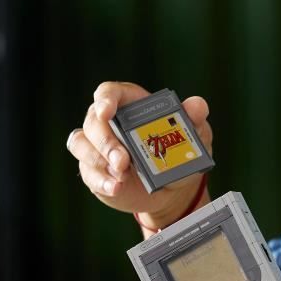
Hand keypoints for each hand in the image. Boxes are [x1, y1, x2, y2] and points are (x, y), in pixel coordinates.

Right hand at [66, 81, 212, 227]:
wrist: (172, 188)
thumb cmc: (178, 153)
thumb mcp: (193, 134)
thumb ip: (194, 118)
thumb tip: (197, 105)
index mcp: (129, 105)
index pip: (108, 93)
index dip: (105, 100)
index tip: (107, 112)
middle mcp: (108, 123)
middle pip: (93, 122)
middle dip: (106, 141)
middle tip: (123, 160)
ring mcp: (97, 147)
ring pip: (82, 145)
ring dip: (99, 160)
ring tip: (122, 176)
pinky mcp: (94, 170)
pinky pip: (88, 172)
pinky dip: (101, 181)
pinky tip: (116, 187)